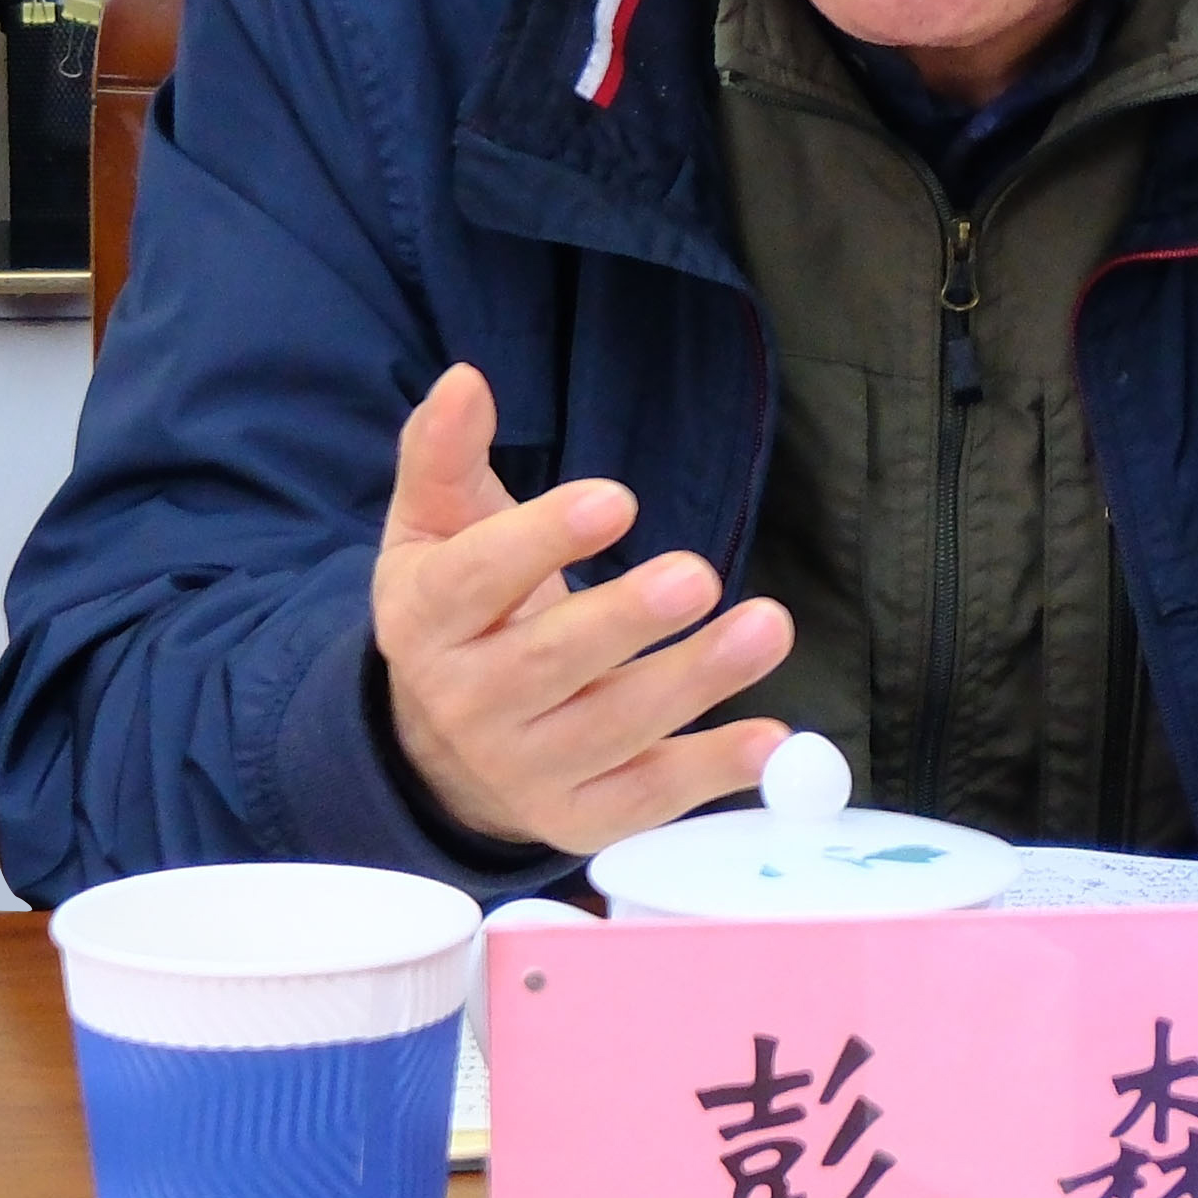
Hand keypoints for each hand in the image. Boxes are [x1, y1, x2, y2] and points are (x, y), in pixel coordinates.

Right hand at [372, 363, 794, 854]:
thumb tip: (465, 380)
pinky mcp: (579, 817)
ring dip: (695, 681)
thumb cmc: (458, 610)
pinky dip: (712, 772)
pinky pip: (648, 797)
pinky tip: (772, 738)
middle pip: (549, 661)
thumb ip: (444, 452)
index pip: (477, 580)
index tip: (616, 500)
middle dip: (627, 620)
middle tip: (695, 576)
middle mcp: (467, 703)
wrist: (436, 745)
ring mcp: (524, 768)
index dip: (543, 541)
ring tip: (766, 627)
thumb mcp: (434, 528)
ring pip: (612, 727)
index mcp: (424, 621)